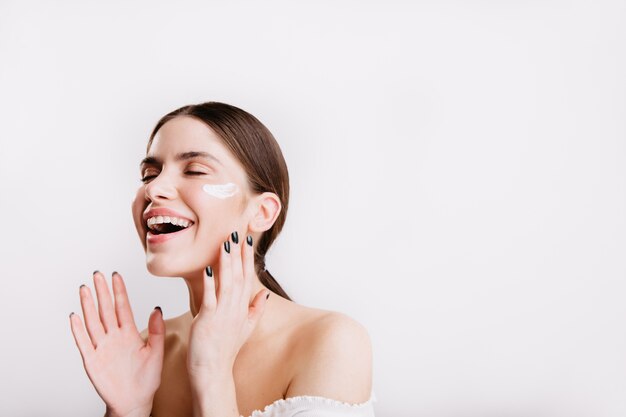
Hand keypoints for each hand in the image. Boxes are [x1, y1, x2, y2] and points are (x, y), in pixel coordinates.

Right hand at [69, 271, 164, 416]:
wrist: (135, 402)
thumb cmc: (146, 379)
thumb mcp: (156, 352)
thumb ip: (157, 330)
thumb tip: (157, 307)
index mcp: (129, 334)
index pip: (123, 307)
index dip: (119, 291)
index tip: (116, 275)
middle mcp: (114, 337)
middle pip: (106, 310)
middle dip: (101, 292)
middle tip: (97, 274)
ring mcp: (102, 348)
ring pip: (93, 322)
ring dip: (88, 306)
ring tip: (84, 288)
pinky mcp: (93, 361)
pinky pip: (84, 343)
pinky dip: (78, 330)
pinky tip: (75, 316)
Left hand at [187, 231, 269, 380]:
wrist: (213, 372)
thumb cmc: (226, 350)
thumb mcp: (246, 328)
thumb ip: (257, 308)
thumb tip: (266, 293)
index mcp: (244, 309)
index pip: (248, 278)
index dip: (247, 259)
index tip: (247, 241)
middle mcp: (236, 309)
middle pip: (239, 276)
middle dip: (238, 254)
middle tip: (236, 233)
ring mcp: (223, 314)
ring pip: (227, 283)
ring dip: (226, 262)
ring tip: (226, 244)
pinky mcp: (208, 320)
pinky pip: (210, 298)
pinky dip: (209, 283)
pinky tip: (208, 268)